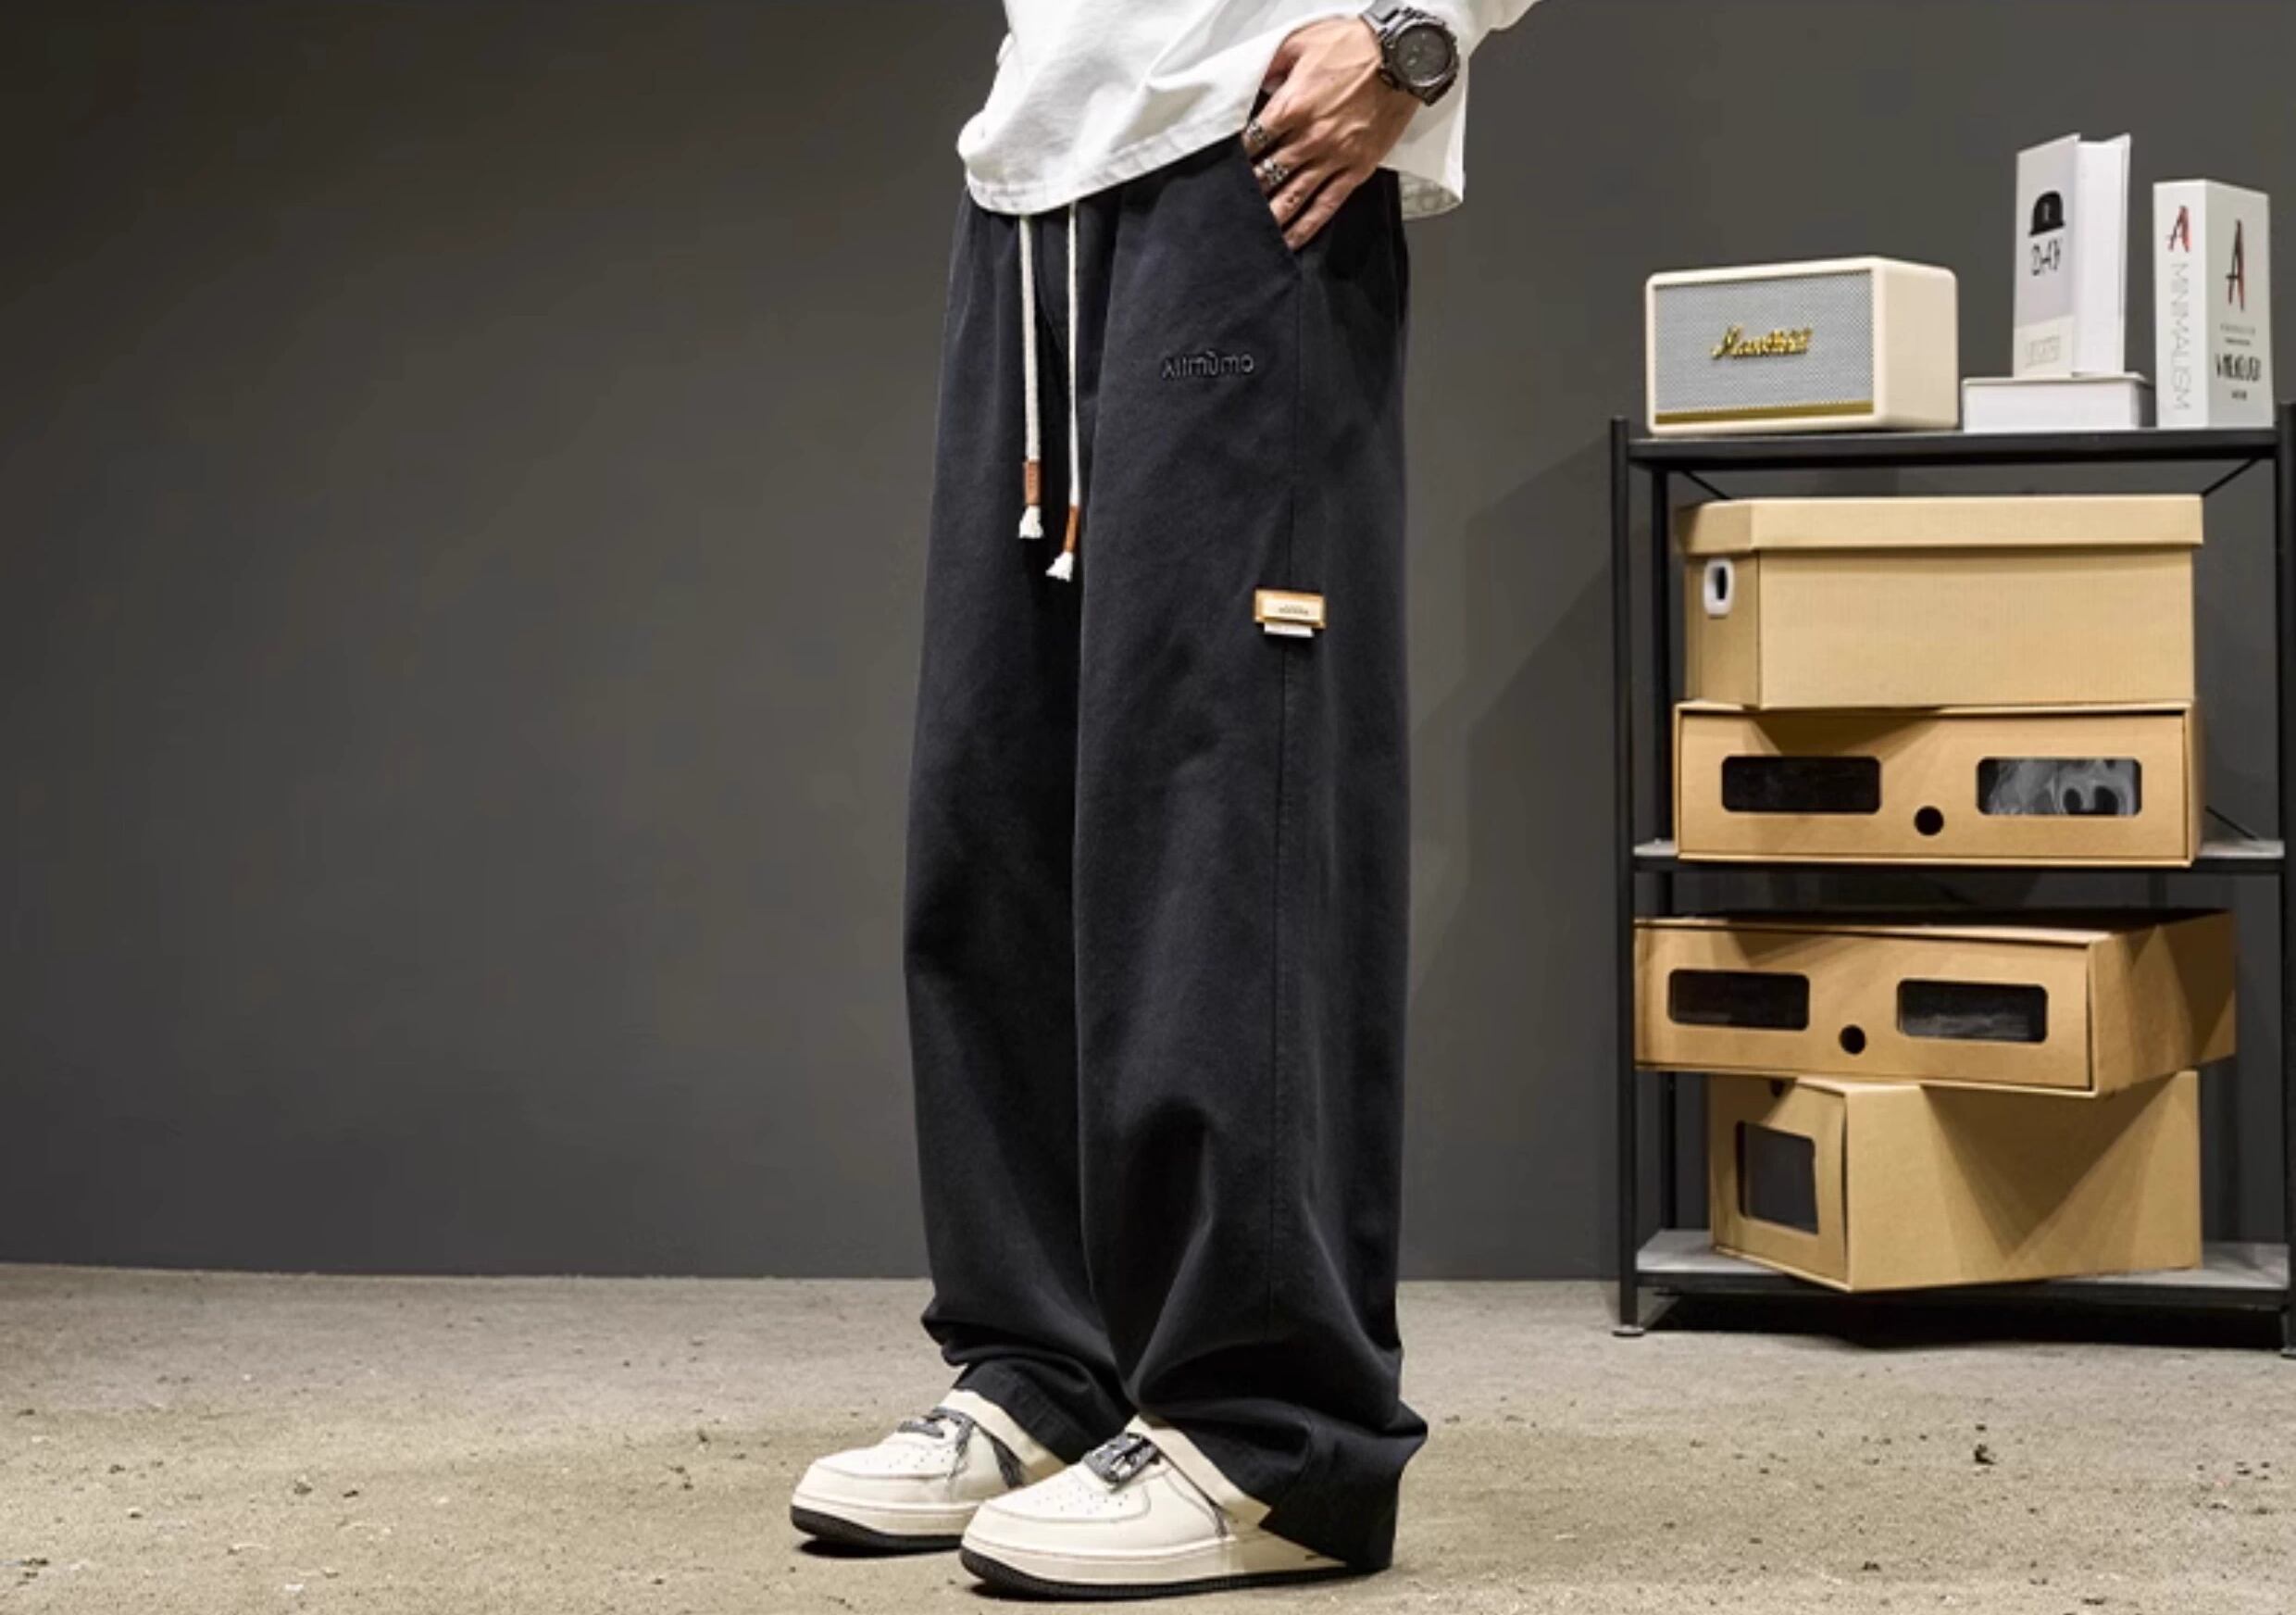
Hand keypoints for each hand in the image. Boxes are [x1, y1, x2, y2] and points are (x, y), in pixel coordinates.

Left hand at [1243, 18, 1419, 249]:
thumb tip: (1254, 84)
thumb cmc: (1355, 46)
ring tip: (1254, 232)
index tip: (1225, 166)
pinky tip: (1291, 239)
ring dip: (1270, 216)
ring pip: (1292, 197)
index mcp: (1292, 106)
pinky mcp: (1356, 170)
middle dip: (1247, 191)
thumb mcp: (1301, 44)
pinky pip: (1326, 205)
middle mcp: (1310, 138)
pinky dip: (1306, 226)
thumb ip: (1271, 66)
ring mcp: (1334, 158)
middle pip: (1266, 174)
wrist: (1402, 57)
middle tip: (1232, 206)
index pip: (1252, 141)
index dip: (1235, 156)